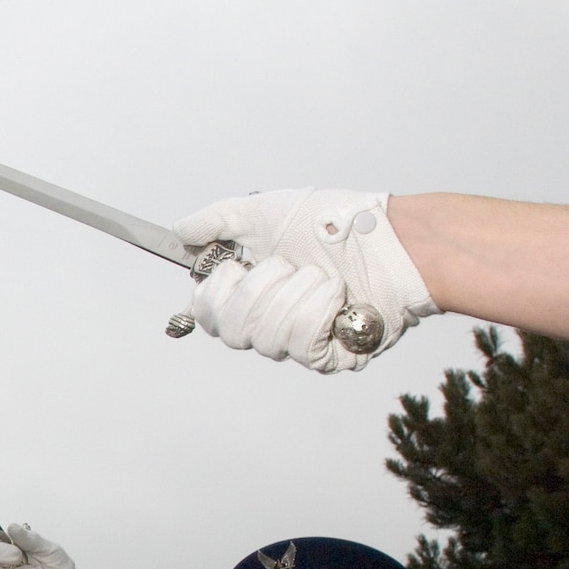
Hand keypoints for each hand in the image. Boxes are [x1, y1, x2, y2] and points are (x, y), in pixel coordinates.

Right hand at [172, 189, 436, 372]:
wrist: (389, 241)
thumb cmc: (335, 224)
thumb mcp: (264, 211)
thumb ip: (216, 221)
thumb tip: (179, 231)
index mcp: (247, 289)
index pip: (203, 313)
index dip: (214, 294)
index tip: (234, 266)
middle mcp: (267, 320)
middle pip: (230, 330)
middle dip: (259, 289)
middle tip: (286, 264)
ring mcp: (296, 342)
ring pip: (265, 337)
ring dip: (296, 294)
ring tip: (321, 276)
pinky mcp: (326, 357)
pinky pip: (301, 345)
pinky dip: (319, 310)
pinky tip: (339, 296)